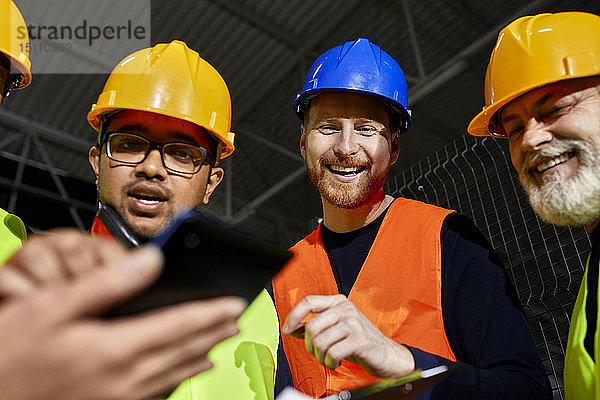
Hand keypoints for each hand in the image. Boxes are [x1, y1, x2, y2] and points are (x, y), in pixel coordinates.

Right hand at [0, 242, 245, 399]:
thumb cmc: (10, 355)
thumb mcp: (52, 307)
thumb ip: (107, 283)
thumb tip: (151, 260)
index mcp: (114, 349)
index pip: (179, 326)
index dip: (211, 313)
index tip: (235, 303)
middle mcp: (123, 378)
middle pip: (183, 351)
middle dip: (213, 333)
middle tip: (235, 320)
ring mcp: (116, 398)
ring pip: (173, 374)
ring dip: (200, 356)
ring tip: (216, 344)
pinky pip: (155, 394)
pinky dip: (176, 381)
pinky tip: (181, 376)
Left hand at [282, 294, 414, 377]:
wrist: (387, 354)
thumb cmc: (359, 341)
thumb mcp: (337, 327)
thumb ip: (317, 325)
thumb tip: (291, 328)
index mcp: (339, 302)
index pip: (309, 302)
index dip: (294, 316)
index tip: (287, 329)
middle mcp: (346, 309)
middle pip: (311, 326)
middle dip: (309, 345)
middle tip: (317, 352)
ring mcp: (353, 323)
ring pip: (319, 341)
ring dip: (320, 356)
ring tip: (328, 359)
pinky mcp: (359, 340)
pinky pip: (331, 353)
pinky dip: (329, 363)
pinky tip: (336, 362)